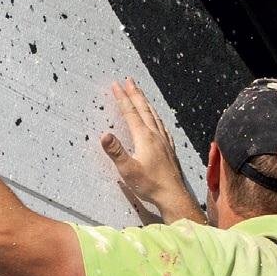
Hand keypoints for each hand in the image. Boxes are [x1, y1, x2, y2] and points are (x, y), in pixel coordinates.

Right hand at [100, 80, 202, 223]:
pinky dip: (156, 116)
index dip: (122, 97)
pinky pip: (162, 125)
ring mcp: (164, 140)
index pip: (130, 112)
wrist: (173, 195)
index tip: (115, 84)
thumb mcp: (128, 170)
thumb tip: (104, 134)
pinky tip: (157, 118)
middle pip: (144, 109)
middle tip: (129, 80)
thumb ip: (116, 151)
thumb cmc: (149, 184)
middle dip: (135, 93)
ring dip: (146, 102)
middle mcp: (155, 135)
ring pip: (154, 115)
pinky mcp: (169, 148)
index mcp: (144, 137)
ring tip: (140, 93)